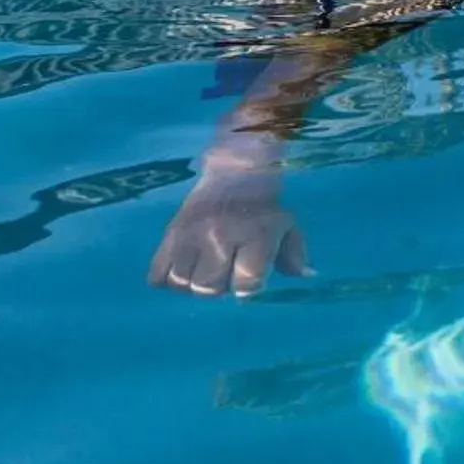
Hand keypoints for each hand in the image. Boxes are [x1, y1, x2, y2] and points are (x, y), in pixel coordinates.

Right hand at [148, 158, 310, 297]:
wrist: (233, 175)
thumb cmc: (262, 209)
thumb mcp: (286, 227)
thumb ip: (294, 255)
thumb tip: (306, 276)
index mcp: (254, 235)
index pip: (246, 283)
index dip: (247, 288)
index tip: (247, 280)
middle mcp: (220, 237)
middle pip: (208, 288)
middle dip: (218, 288)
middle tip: (224, 272)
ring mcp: (190, 236)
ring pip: (181, 283)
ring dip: (192, 284)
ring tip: (204, 270)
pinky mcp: (169, 235)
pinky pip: (157, 275)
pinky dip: (167, 279)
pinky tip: (184, 268)